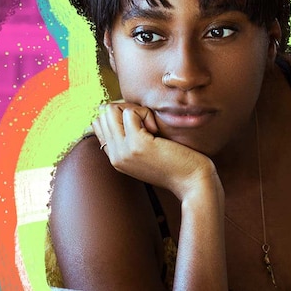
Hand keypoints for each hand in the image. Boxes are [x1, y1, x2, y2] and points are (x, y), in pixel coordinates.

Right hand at [92, 102, 217, 199]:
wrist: (192, 182)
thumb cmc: (177, 163)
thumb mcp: (150, 152)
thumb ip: (134, 138)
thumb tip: (126, 111)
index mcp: (116, 158)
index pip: (99, 124)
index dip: (120, 114)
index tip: (142, 123)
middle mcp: (115, 156)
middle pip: (103, 114)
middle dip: (126, 108)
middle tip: (148, 122)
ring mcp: (123, 151)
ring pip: (110, 110)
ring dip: (134, 109)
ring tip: (152, 125)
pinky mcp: (136, 144)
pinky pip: (129, 112)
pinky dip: (145, 113)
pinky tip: (157, 129)